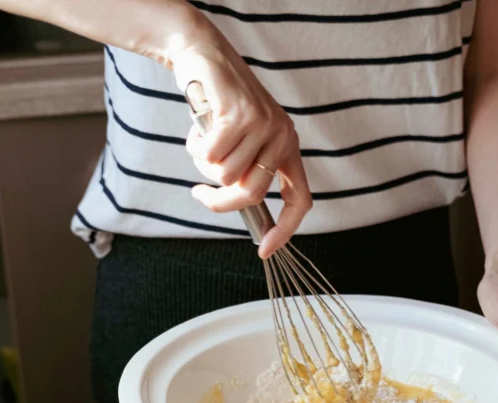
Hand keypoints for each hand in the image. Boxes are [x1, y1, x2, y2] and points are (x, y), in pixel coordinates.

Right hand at [171, 33, 311, 258]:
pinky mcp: (240, 115)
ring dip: (204, 164)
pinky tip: (199, 126)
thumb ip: (244, 170)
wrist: (203, 56)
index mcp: (288, 148)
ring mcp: (264, 125)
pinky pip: (212, 155)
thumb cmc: (218, 106)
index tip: (264, 251)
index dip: (285, 231)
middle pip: (251, 195)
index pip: (300, 201)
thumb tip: (234, 205)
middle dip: (219, 201)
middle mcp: (282, 137)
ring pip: (226, 176)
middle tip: (199, 192)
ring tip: (204, 138)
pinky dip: (196, 145)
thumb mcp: (239, 141)